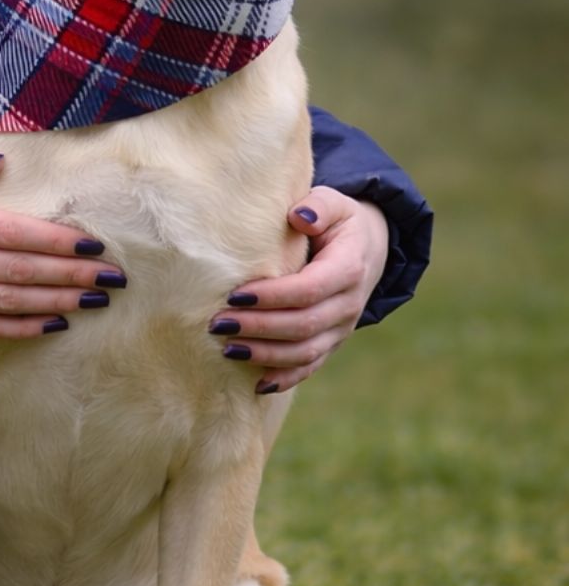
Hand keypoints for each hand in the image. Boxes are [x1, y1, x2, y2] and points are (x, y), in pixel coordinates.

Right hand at [0, 148, 124, 337]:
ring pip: (7, 302)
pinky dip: (22, 328)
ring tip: (94, 301)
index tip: (93, 244)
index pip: (10, 233)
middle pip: (17, 270)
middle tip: (112, 277)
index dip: (56, 240)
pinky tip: (54, 324)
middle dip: (69, 274)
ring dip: (55, 302)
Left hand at [209, 189, 390, 394]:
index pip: (308, 289)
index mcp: (348, 268)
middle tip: (218, 324)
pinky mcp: (330, 343)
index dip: (272, 297)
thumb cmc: (337, 222)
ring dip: (265, 355)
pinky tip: (255, 383)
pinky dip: (284, 378)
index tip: (235, 296)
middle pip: (303, 325)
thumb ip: (319, 205)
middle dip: (259, 328)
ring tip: (226, 349)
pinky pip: (310, 367)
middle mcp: (348, 304)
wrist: (366, 249)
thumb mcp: (335, 203)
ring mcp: (341, 329)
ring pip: (305, 352)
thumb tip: (300, 217)